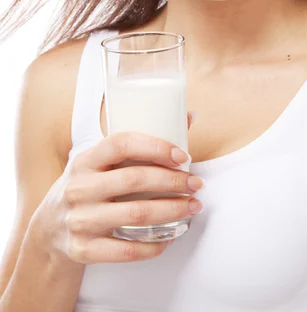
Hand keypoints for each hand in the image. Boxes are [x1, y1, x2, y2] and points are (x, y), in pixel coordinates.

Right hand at [31, 111, 202, 264]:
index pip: (122, 144)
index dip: (155, 147)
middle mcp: (80, 187)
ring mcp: (80, 220)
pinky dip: (153, 245)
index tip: (183, 156)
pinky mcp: (83, 249)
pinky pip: (126, 250)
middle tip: (196, 184)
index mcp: (86, 159)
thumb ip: (139, 142)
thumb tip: (189, 116)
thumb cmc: (88, 185)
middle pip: (134, 180)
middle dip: (173, 181)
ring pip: (135, 215)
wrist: (49, 228)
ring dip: (172, 211)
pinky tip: (170, 237)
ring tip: (194, 206)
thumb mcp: (100, 161)